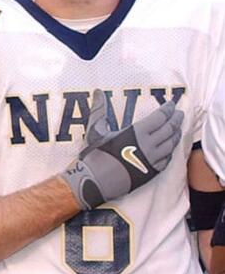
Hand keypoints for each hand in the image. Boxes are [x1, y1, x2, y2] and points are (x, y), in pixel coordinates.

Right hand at [60, 91, 182, 209]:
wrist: (95, 181)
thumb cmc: (95, 155)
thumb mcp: (96, 130)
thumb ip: (100, 109)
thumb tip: (97, 91)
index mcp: (137, 133)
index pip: (159, 117)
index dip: (167, 109)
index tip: (171, 103)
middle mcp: (149, 145)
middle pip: (169, 129)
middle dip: (176, 119)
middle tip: (179, 113)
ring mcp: (153, 159)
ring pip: (171, 144)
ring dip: (176, 134)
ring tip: (178, 128)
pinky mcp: (152, 171)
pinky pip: (167, 159)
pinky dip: (171, 150)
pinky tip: (170, 147)